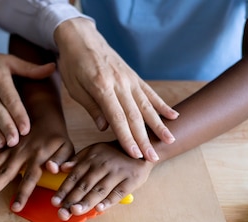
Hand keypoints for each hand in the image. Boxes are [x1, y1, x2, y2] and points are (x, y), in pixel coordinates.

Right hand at [0, 124, 73, 211]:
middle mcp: (20, 154)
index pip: (30, 179)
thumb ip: (61, 160)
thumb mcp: (66, 146)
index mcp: (37, 157)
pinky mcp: (3, 144)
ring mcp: (10, 149)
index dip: (23, 194)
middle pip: (4, 173)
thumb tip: (53, 169)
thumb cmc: (57, 135)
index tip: (15, 208)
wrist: (44, 112)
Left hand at [51, 141, 153, 220]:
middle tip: (62, 212)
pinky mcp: (131, 179)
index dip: (64, 190)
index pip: (74, 176)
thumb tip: (61, 168)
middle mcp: (103, 165)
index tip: (55, 202)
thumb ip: (77, 160)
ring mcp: (117, 172)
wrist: (141, 147)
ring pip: (100, 190)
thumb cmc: (112, 153)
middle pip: (85, 185)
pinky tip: (99, 209)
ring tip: (75, 211)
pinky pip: (118, 192)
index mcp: (91, 158)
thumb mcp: (94, 150)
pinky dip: (109, 201)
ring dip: (87, 202)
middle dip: (72, 199)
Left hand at [54, 18, 178, 161]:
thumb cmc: (73, 64)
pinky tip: (174, 116)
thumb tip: (105, 127)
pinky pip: (150, 93)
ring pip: (147, 106)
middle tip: (153, 158)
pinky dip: (162, 105)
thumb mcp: (75, 88)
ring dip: (159, 125)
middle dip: (145, 139)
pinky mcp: (134, 76)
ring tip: (170, 140)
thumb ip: (92, 107)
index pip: (117, 119)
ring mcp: (130, 79)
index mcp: (102, 87)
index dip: (127, 138)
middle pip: (135, 116)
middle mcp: (120, 83)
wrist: (81, 37)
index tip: (135, 155)